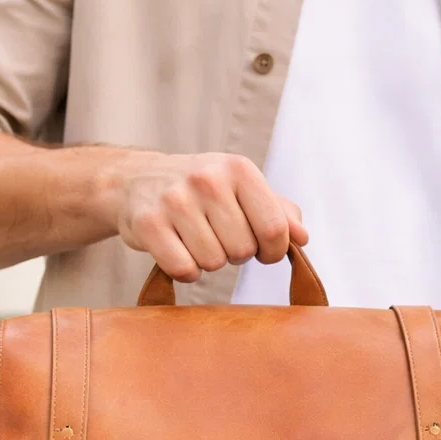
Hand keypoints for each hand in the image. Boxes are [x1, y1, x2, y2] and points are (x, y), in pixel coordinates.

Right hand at [109, 150, 307, 282]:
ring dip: (209, 262)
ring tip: (196, 240)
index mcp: (238, 169)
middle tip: (218, 237)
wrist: (138, 180)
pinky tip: (178, 250)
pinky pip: (184, 270)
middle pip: (243, 250)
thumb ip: (278, 211)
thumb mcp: (241, 188)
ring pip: (213, 263)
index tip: (263, 250)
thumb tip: (302, 237)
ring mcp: (175, 200)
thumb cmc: (200, 190)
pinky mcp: (148, 224)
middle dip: (236, 253)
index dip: (274, 250)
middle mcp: (207, 179)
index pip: (274, 228)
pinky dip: (185, 271)